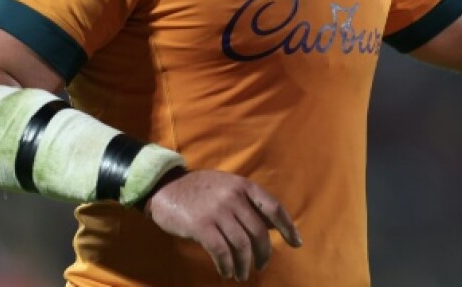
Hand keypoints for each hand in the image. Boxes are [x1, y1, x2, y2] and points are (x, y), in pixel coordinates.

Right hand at [143, 169, 301, 280]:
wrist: (165, 187)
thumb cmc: (200, 190)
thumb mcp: (229, 187)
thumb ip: (248, 203)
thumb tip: (271, 226)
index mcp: (244, 186)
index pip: (274, 208)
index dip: (288, 227)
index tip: (297, 243)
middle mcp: (234, 197)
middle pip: (259, 232)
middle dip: (263, 254)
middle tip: (260, 266)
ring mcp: (218, 211)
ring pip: (242, 245)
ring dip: (244, 264)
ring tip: (241, 274)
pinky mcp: (201, 226)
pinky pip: (222, 251)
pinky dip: (227, 265)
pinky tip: (226, 272)